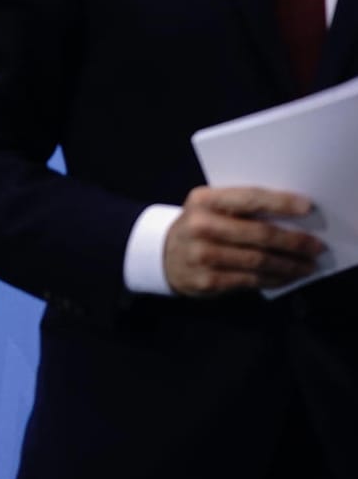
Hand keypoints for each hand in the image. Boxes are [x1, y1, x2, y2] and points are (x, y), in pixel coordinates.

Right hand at [164, 185, 324, 295]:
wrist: (163, 255)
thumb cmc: (199, 226)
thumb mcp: (209, 207)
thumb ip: (241, 207)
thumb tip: (292, 217)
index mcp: (203, 200)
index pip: (248, 198)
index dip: (280, 203)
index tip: (307, 207)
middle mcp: (200, 226)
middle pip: (258, 233)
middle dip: (294, 241)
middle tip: (316, 246)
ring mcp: (202, 255)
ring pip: (259, 260)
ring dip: (290, 264)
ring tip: (308, 265)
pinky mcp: (207, 280)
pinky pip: (251, 280)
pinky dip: (275, 279)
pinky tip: (288, 277)